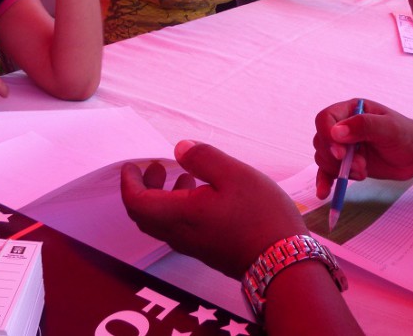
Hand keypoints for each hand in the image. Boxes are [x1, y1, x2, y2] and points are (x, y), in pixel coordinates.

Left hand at [121, 141, 307, 278]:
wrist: (283, 262)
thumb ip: (204, 159)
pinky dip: (179, 208)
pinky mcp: (208, 250)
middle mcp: (181, 235)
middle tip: (155, 167)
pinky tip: (203, 194)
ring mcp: (194, 246)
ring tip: (182, 176)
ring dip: (162, 198)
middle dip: (144, 189)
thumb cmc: (260, 215)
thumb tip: (180, 149)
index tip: (132, 166)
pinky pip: (180, 228)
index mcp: (180, 215)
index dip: (129, 183)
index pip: (137, 204)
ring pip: (163, 223)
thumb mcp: (235, 175)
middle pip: (145, 216)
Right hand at [313, 99, 412, 198]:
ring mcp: (342, 145)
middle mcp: (342, 126)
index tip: (340, 154)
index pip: (325, 119)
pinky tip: (323, 193)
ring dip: (340, 170)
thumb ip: (364, 126)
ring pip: (323, 157)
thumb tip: (335, 133)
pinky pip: (326, 172)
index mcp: (351, 110)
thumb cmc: (405, 136)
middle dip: (338, 158)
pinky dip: (324, 181)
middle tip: (361, 166)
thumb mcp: (389, 128)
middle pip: (321, 140)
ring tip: (363, 172)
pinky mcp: (344, 163)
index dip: (327, 136)